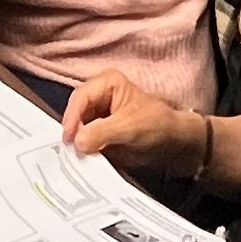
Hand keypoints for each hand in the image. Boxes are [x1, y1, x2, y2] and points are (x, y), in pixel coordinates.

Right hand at [62, 72, 207, 176]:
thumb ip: (103, 132)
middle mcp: (98, 96)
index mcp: (107, 83)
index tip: (69, 138)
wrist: (171, 144)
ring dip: (75, 142)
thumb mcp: (129, 127)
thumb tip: (78, 142)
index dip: (72, 117)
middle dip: (72, 131)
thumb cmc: (156, 125)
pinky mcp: (96, 131)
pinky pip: (82, 139)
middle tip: (69, 150)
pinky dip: (81, 149)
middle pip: (75, 112)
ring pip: (76, 127)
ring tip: (73, 156)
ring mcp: (96, 114)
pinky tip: (80, 158)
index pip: (81, 97)